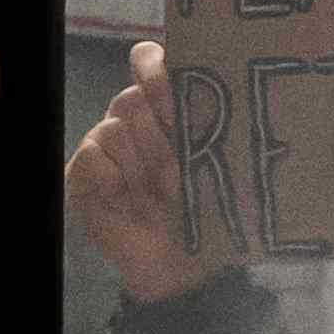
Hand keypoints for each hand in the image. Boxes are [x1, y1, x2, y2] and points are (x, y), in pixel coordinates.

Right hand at [65, 39, 218, 306]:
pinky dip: (110, 176)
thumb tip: (250, 97)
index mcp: (171, 110)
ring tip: (155, 195)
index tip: (172, 90)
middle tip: (176, 169)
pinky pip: (91, 155)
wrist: (182, 271)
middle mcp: (138, 121)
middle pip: (133, 97)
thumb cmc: (212, 216)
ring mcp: (108, 146)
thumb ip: (230, 129)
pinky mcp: (83, 174)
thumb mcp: (232, 169)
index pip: (150, 62)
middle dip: (158, 133)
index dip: (157, 69)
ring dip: (139, 164)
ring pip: (115, 126)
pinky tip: (125, 198)